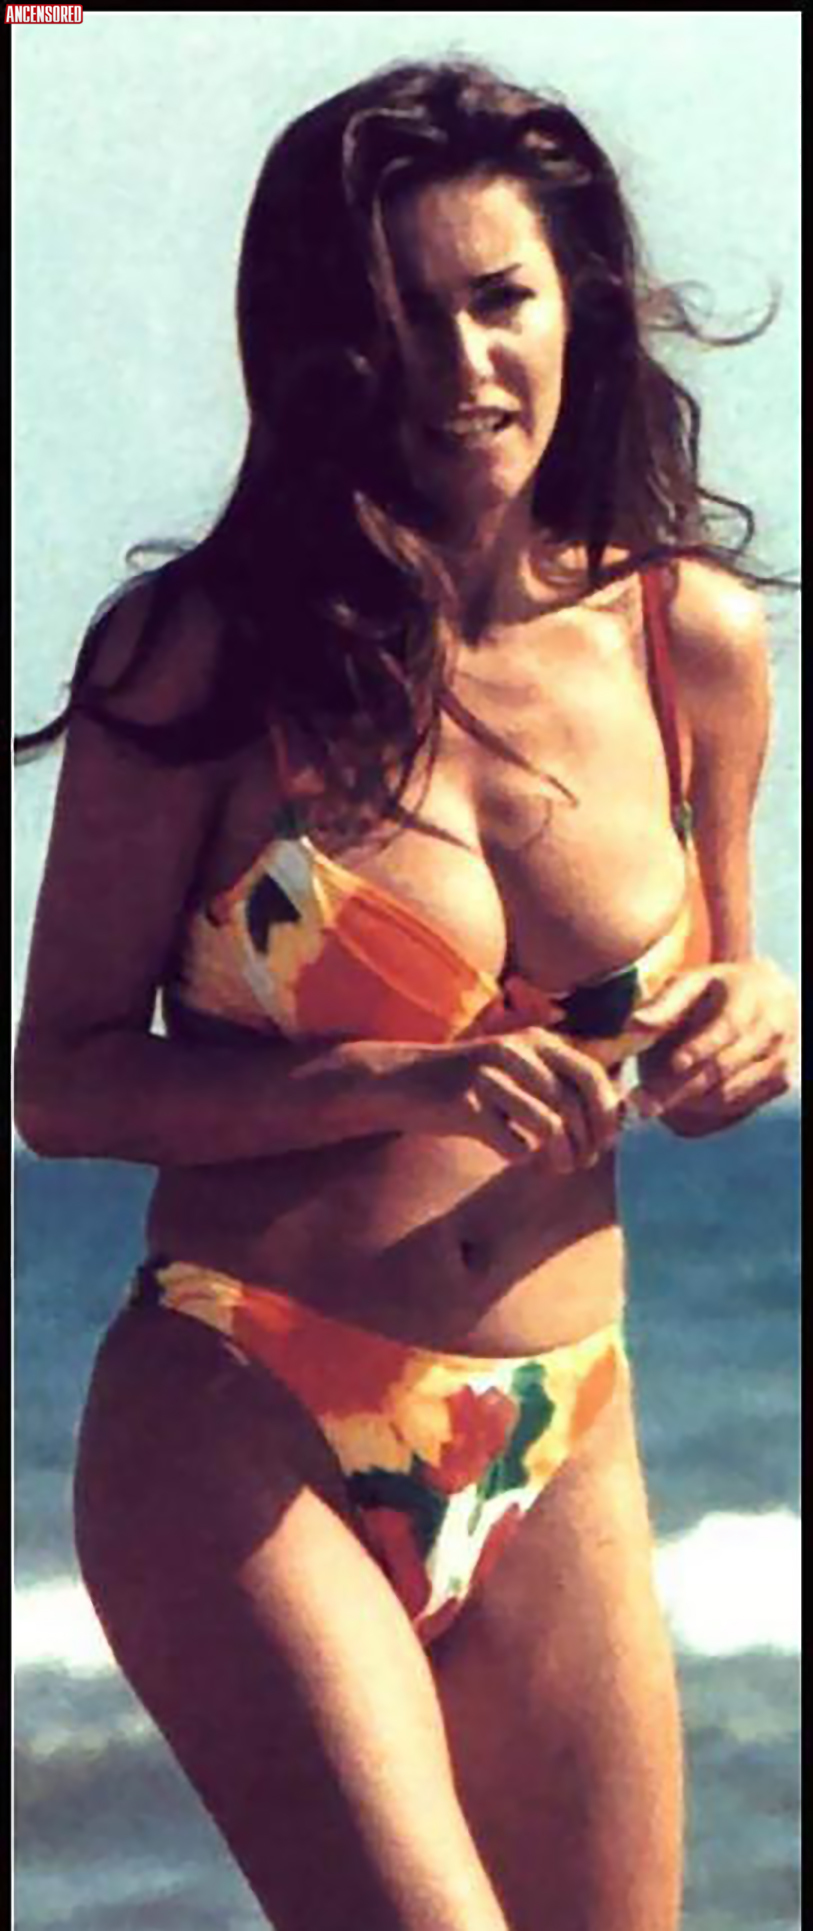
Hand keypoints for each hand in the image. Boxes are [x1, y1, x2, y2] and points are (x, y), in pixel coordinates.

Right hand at [392, 1027, 626, 1172]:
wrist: (405, 1081)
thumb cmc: (472, 1083)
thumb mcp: (517, 1069)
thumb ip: (558, 1083)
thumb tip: (615, 1116)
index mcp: (535, 1041)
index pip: (591, 1075)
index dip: (606, 1113)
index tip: (606, 1141)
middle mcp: (515, 1051)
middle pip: (573, 1105)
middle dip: (587, 1141)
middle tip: (582, 1162)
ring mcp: (489, 1076)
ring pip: (548, 1127)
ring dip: (560, 1157)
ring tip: (557, 1167)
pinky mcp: (465, 1105)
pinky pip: (513, 1143)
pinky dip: (522, 1158)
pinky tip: (517, 1157)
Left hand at [625, 959, 797, 1134]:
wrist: (769, 995)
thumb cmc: (720, 989)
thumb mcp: (693, 984)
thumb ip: (665, 1004)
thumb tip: (634, 1024)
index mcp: (751, 994)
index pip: (728, 1025)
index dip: (701, 1046)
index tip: (674, 1063)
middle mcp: (773, 1026)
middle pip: (725, 1065)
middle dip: (681, 1087)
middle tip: (642, 1103)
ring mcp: (781, 1056)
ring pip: (730, 1091)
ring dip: (688, 1101)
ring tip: (652, 1103)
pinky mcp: (782, 1080)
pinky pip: (739, 1104)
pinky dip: (707, 1107)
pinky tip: (682, 1102)